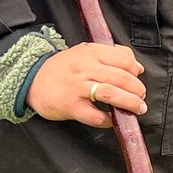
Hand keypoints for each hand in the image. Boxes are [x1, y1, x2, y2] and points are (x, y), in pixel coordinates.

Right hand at [26, 43, 145, 127]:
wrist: (31, 79)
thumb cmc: (62, 68)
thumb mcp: (84, 53)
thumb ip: (111, 56)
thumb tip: (138, 68)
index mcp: (90, 52)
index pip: (124, 58)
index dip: (135, 70)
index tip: (137, 78)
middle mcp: (85, 68)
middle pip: (122, 77)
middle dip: (138, 90)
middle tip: (141, 98)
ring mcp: (77, 87)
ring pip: (111, 94)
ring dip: (130, 103)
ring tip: (138, 109)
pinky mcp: (70, 106)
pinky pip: (95, 116)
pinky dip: (107, 120)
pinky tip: (111, 121)